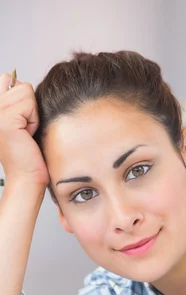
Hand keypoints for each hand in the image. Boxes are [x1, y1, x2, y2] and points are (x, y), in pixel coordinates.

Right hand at [0, 73, 48, 187]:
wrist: (26, 176)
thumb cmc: (28, 153)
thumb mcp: (21, 121)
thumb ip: (17, 101)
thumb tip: (17, 81)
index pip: (7, 79)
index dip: (23, 100)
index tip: (21, 122)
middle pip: (20, 85)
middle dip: (29, 107)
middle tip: (24, 129)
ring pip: (25, 92)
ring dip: (32, 114)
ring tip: (25, 132)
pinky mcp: (4, 119)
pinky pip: (29, 104)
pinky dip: (34, 120)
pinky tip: (27, 134)